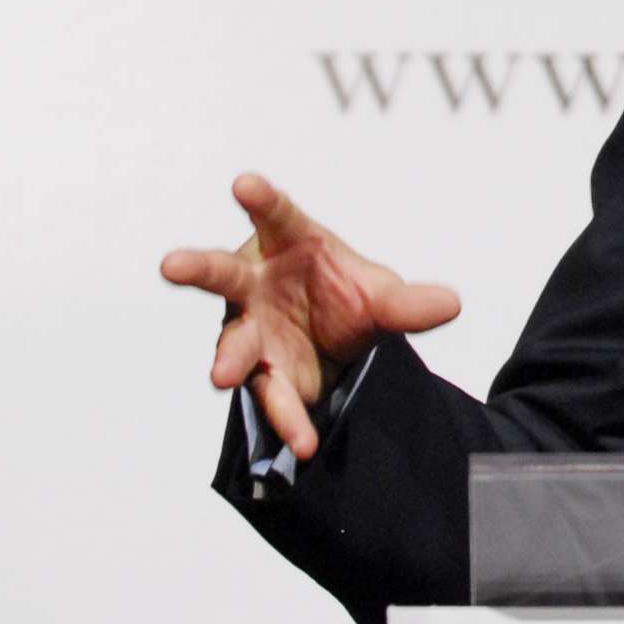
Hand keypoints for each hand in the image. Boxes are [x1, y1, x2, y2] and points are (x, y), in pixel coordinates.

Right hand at [159, 173, 460, 460]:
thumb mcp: (381, 296)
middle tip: (171, 264)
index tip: (244, 184)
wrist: (338, 341)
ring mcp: (252, 329)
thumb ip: (409, 303)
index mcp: (290, 242)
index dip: (261, 200)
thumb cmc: (343, 295)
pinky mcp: (263, 371)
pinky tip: (302, 440)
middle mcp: (257, 283)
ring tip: (220, 375)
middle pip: (223, 272)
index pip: (276, 215)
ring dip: (227, 358)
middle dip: (198, 268)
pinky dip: (287, 418)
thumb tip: (452, 305)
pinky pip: (271, 394)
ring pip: (234, 341)